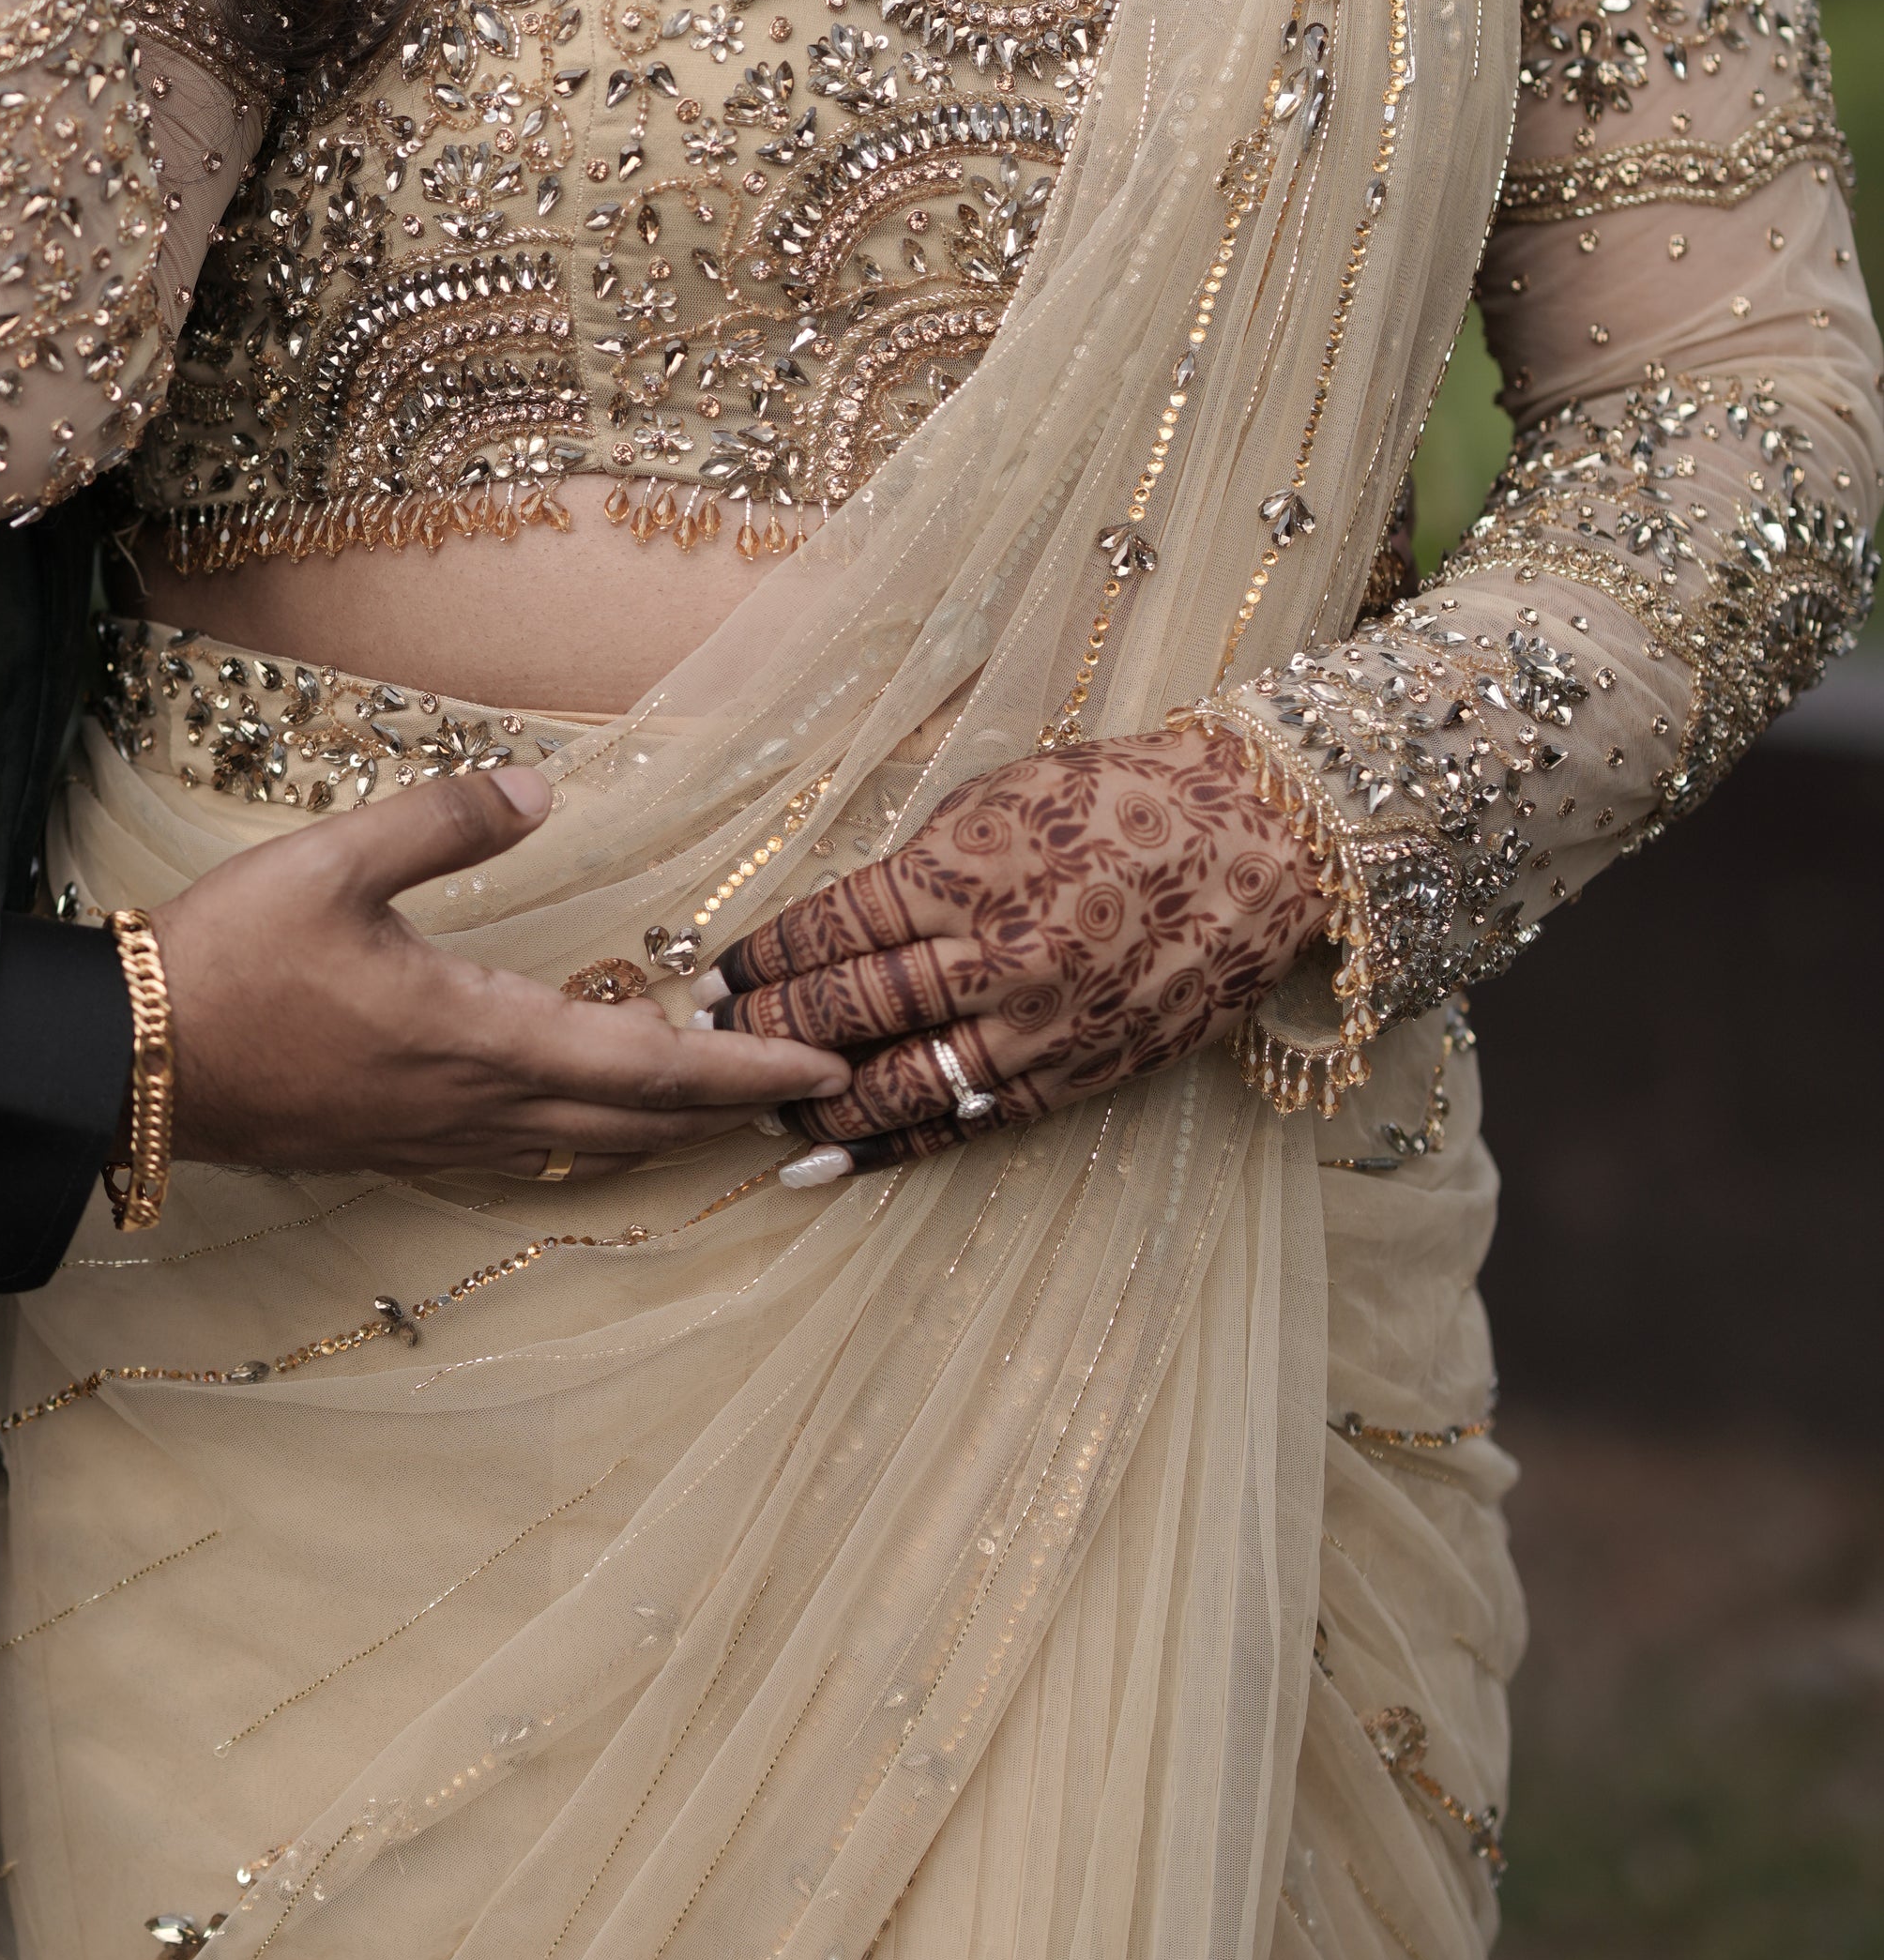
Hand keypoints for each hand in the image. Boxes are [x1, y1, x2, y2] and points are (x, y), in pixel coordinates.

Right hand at [155, 764, 861, 1183]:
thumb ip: (441, 823)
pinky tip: (587, 1110)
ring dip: (662, 1123)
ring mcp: (433, 1136)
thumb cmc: (228, 961)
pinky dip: (589, 1131)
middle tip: (804, 1089)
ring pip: (583, 1145)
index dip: (743, 1068)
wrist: (129, 1061)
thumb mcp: (333, 863)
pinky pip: (526, 1149)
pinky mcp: (394, 1143)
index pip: (648, 1067)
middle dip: (727, 1106)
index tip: (823, 1068)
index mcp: (479, 1037)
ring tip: (717, 1094)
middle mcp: (474, 1105)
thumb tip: (537, 787)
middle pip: (635, 1122)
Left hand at [708, 730, 1326, 1176]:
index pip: (830, 927)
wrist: (1256, 843)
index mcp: (964, 870)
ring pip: (899, 1082)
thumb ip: (918, 866)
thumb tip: (838, 921)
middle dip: (765, 1031)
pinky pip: (967, 1121)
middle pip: (849, 1010)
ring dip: (815, 1101)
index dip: (760, 960)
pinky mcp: (1079, 1072)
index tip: (712, 978)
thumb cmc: (1116, 801)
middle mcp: (995, 954)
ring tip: (755, 1109)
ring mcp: (1039, 1024)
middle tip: (704, 1047)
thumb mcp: (998, 801)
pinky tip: (836, 1159)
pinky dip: (894, 1145)